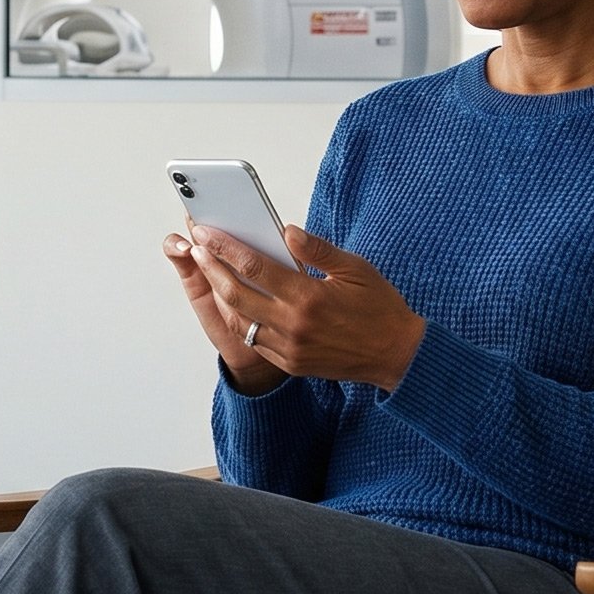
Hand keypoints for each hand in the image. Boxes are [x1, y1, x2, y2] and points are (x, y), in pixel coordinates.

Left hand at [183, 225, 428, 392]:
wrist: (396, 355)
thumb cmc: (379, 307)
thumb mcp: (355, 268)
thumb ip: (317, 249)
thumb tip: (286, 230)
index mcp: (308, 297)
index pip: (254, 266)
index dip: (224, 247)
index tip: (205, 231)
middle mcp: (293, 325)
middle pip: (236, 294)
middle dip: (211, 268)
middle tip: (196, 247)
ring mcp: (290, 348)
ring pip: (239, 321)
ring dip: (219, 296)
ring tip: (210, 273)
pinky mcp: (291, 363)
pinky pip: (254, 341)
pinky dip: (239, 320)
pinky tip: (233, 304)